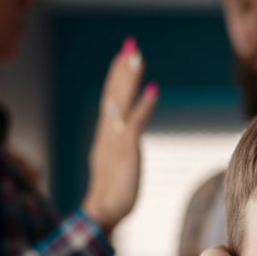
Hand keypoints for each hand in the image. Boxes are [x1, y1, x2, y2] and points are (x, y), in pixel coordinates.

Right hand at [82, 38, 157, 233]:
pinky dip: (144, 104)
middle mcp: (107, 132)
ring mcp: (115, 139)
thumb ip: (117, 146)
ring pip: (121, 101)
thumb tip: (124, 137)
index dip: (115, 75)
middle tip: (130, 43)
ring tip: (137, 55)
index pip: (109, 97)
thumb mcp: (113, 162)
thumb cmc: (111, 192)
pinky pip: (135, 122)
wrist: (102, 212)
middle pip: (113, 92)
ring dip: (129, 77)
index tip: (123, 55)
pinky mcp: (126, 150)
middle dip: (122, 67)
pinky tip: (153, 88)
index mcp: (104, 134)